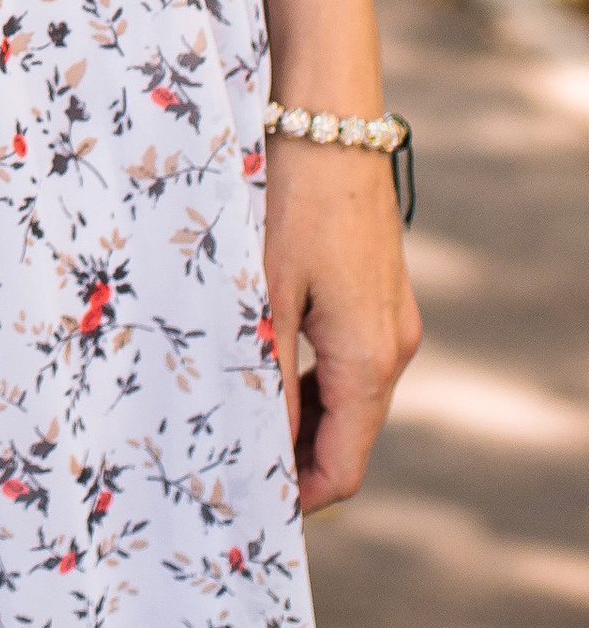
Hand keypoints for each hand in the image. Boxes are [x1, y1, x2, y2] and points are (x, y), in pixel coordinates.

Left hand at [264, 136, 421, 513]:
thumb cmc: (292, 202)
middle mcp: (392, 348)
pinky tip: (269, 375)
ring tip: (241, 425)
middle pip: (350, 439)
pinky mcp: (380, 298)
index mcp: (367, 359)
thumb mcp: (266, 290)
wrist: (331, 125)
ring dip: (305, 423)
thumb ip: (265, 370)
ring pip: (351, 402)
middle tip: (234, 468)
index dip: (301, 496)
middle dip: (298, 463)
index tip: (252, 503)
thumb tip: (259, 437)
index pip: (345, 466)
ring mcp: (392, 322)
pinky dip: (316, 384)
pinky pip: (351, 364)